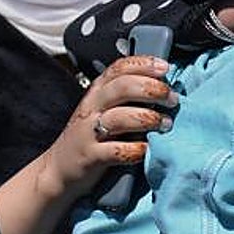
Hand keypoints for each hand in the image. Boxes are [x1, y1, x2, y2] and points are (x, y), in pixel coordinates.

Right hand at [42, 55, 174, 197]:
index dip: (144, 64)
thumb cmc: (92, 136)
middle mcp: (92, 106)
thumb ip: (129, 96)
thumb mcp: (105, 109)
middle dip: (152, 90)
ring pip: (120, 117)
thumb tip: (166, 86)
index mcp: (98, 91)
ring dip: (148, 119)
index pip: (119, 67)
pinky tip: (147, 149)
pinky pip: (116, 150)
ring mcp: (88, 131)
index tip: (165, 68)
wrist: (60, 169)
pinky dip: (136, 149)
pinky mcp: (90, 156)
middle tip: (173, 99)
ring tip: (165, 124)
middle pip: (123, 87)